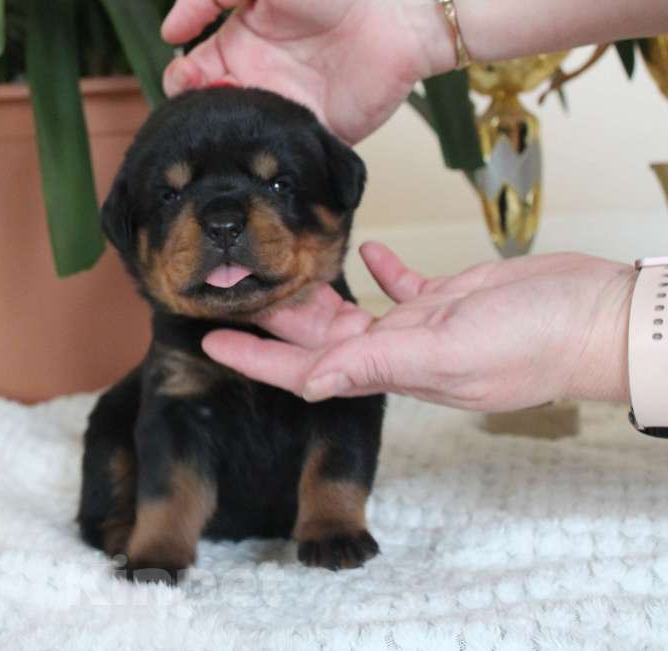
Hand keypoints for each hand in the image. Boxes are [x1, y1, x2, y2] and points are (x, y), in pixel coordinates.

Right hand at [161, 0, 455, 142]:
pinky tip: (254, 159)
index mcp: (237, 48)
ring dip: (226, 143)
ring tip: (229, 134)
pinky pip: (280, 156)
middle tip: (205, 113)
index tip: (183, 82)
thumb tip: (168, 31)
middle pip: (208, 114)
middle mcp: (254, 84)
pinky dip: (262, 164)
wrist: (399, 16)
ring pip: (238, 140)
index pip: (190, 75)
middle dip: (196, 120)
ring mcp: (281, 112)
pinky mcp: (310, 135)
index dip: (180, 83)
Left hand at [202, 242, 634, 410]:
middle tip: (231, 285)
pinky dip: (378, 267)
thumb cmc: (532, 342)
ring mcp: (420, 326)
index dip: (256, 357)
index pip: (305, 368)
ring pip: (351, 309)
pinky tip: (362, 246)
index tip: (211, 338)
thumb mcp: (446, 352)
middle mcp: (396, 351)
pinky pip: (400, 284)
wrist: (593, 319)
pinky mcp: (447, 297)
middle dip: (273, 314)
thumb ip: (375, 363)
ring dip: (316, 288)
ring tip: (279, 263)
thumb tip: (307, 383)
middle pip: (317, 336)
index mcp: (388, 369)